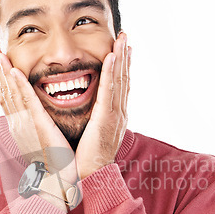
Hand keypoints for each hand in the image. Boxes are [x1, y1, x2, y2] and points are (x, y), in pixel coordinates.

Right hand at [0, 49, 77, 185]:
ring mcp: (25, 124)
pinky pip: (27, 102)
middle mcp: (18, 123)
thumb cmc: (54, 161)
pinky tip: (14, 71)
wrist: (58, 179)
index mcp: (20, 125)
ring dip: (3, 72)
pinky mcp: (37, 126)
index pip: (7, 98)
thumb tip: (34, 119)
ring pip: (11, 93)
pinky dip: (20, 86)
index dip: (0, 80)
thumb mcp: (42, 139)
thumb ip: (37, 126)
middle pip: (4, 92)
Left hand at [75, 32, 130, 179]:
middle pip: (124, 79)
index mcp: (114, 116)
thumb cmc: (88, 158)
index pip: (120, 86)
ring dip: (121, 59)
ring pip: (120, 81)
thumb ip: (94, 120)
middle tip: (126, 38)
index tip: (123, 51)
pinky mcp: (106, 118)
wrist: (92, 174)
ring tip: (122, 40)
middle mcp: (118, 113)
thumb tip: (92, 112)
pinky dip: (112, 73)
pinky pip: (109, 91)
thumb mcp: (93, 134)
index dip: (122, 67)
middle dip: (125, 58)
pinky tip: (112, 57)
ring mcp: (115, 115)